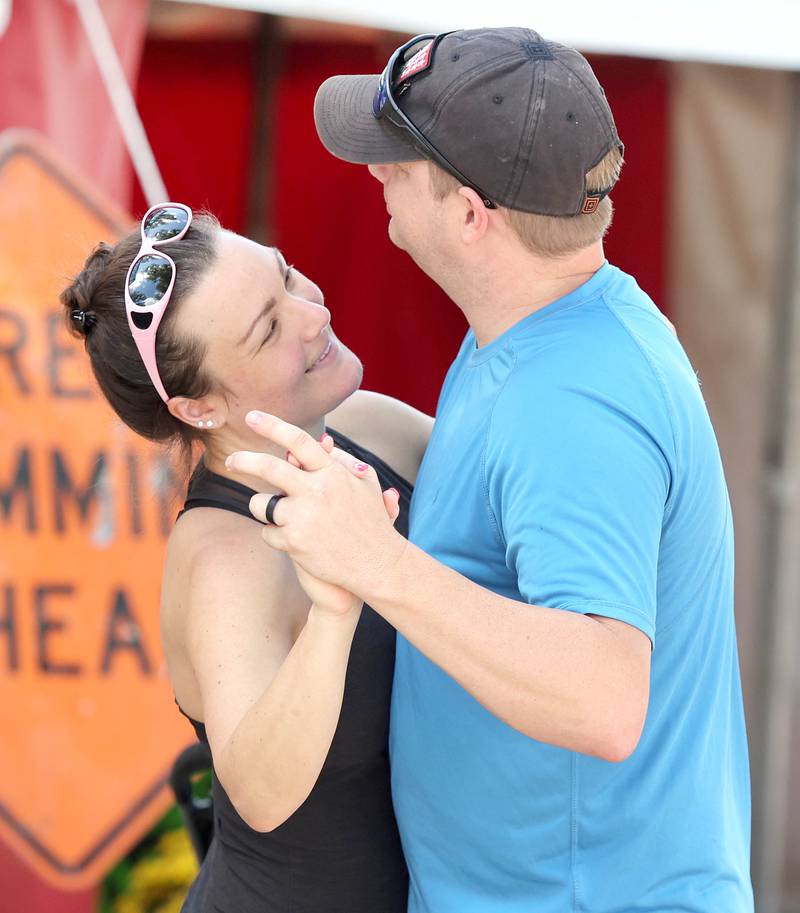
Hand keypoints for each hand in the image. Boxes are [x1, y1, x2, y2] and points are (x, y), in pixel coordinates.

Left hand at [225, 412, 406, 597]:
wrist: (377, 565)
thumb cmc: (371, 522)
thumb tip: (322, 440)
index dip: (272, 426)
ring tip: (283, 518)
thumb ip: (342, 460)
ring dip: (265, 509)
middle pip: (268, 467)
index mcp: (333, 474)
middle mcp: (317, 491)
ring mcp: (303, 517)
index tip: (251, 417)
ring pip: (261, 504)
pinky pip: (267, 532)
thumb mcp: (366, 484)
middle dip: (243, 461)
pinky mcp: (294, 542)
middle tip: (231, 460)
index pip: (299, 441)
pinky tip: (296, 543)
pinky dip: (276, 536)